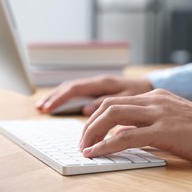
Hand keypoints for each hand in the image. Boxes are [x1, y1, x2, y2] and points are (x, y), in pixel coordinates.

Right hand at [36, 75, 152, 115]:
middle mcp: (98, 82)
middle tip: (40, 108)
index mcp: (104, 84)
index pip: (76, 89)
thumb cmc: (143, 94)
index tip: (48, 108)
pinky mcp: (98, 90)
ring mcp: (97, 85)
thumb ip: (108, 104)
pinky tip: (60, 105)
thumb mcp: (129, 99)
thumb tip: (86, 109)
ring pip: (73, 89)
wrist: (151, 86)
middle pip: (70, 87)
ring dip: (58, 97)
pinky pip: (79, 92)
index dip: (60, 99)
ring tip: (43, 107)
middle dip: (54, 97)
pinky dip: (67, 98)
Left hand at [79, 89, 191, 163]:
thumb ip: (146, 122)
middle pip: (108, 106)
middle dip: (89, 124)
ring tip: (85, 148)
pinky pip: (126, 136)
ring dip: (92, 133)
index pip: (115, 101)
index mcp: (153, 96)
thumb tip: (120, 135)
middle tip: (83, 141)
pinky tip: (96, 153)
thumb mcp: (169, 117)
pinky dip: (106, 145)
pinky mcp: (163, 130)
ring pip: (112, 116)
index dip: (96, 116)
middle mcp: (152, 100)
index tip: (89, 132)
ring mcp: (157, 113)